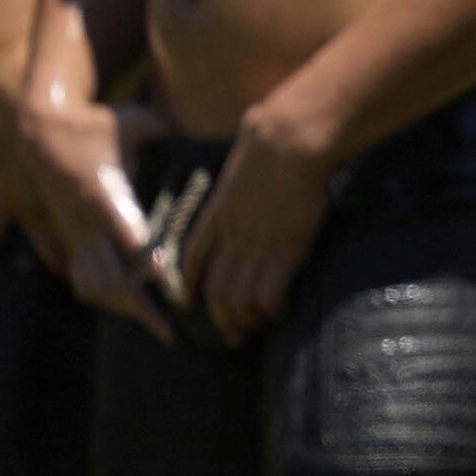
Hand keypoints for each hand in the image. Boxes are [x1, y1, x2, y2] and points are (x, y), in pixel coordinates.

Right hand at [9, 86, 175, 339]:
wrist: (36, 130)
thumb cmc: (93, 123)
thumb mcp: (132, 119)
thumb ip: (164, 126)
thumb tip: (194, 125)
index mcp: (103, 192)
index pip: (124, 229)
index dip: (142, 256)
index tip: (162, 279)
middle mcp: (85, 221)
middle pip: (106, 275)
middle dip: (136, 306)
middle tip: (168, 331)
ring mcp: (73, 233)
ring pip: (90, 284)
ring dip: (121, 307)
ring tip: (155, 325)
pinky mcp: (66, 238)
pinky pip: (80, 277)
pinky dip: (104, 295)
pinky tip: (132, 307)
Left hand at [176, 101, 338, 336]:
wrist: (287, 143)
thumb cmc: (272, 140)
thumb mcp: (245, 156)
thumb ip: (245, 170)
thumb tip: (254, 143)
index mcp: (217, 215)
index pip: (192, 259)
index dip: (189, 284)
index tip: (191, 301)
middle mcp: (232, 237)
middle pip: (214, 289)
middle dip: (220, 318)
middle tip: (231, 335)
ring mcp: (256, 245)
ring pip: (237, 298)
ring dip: (245, 320)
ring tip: (256, 329)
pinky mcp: (284, 250)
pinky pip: (269, 294)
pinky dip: (270, 309)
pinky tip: (279, 313)